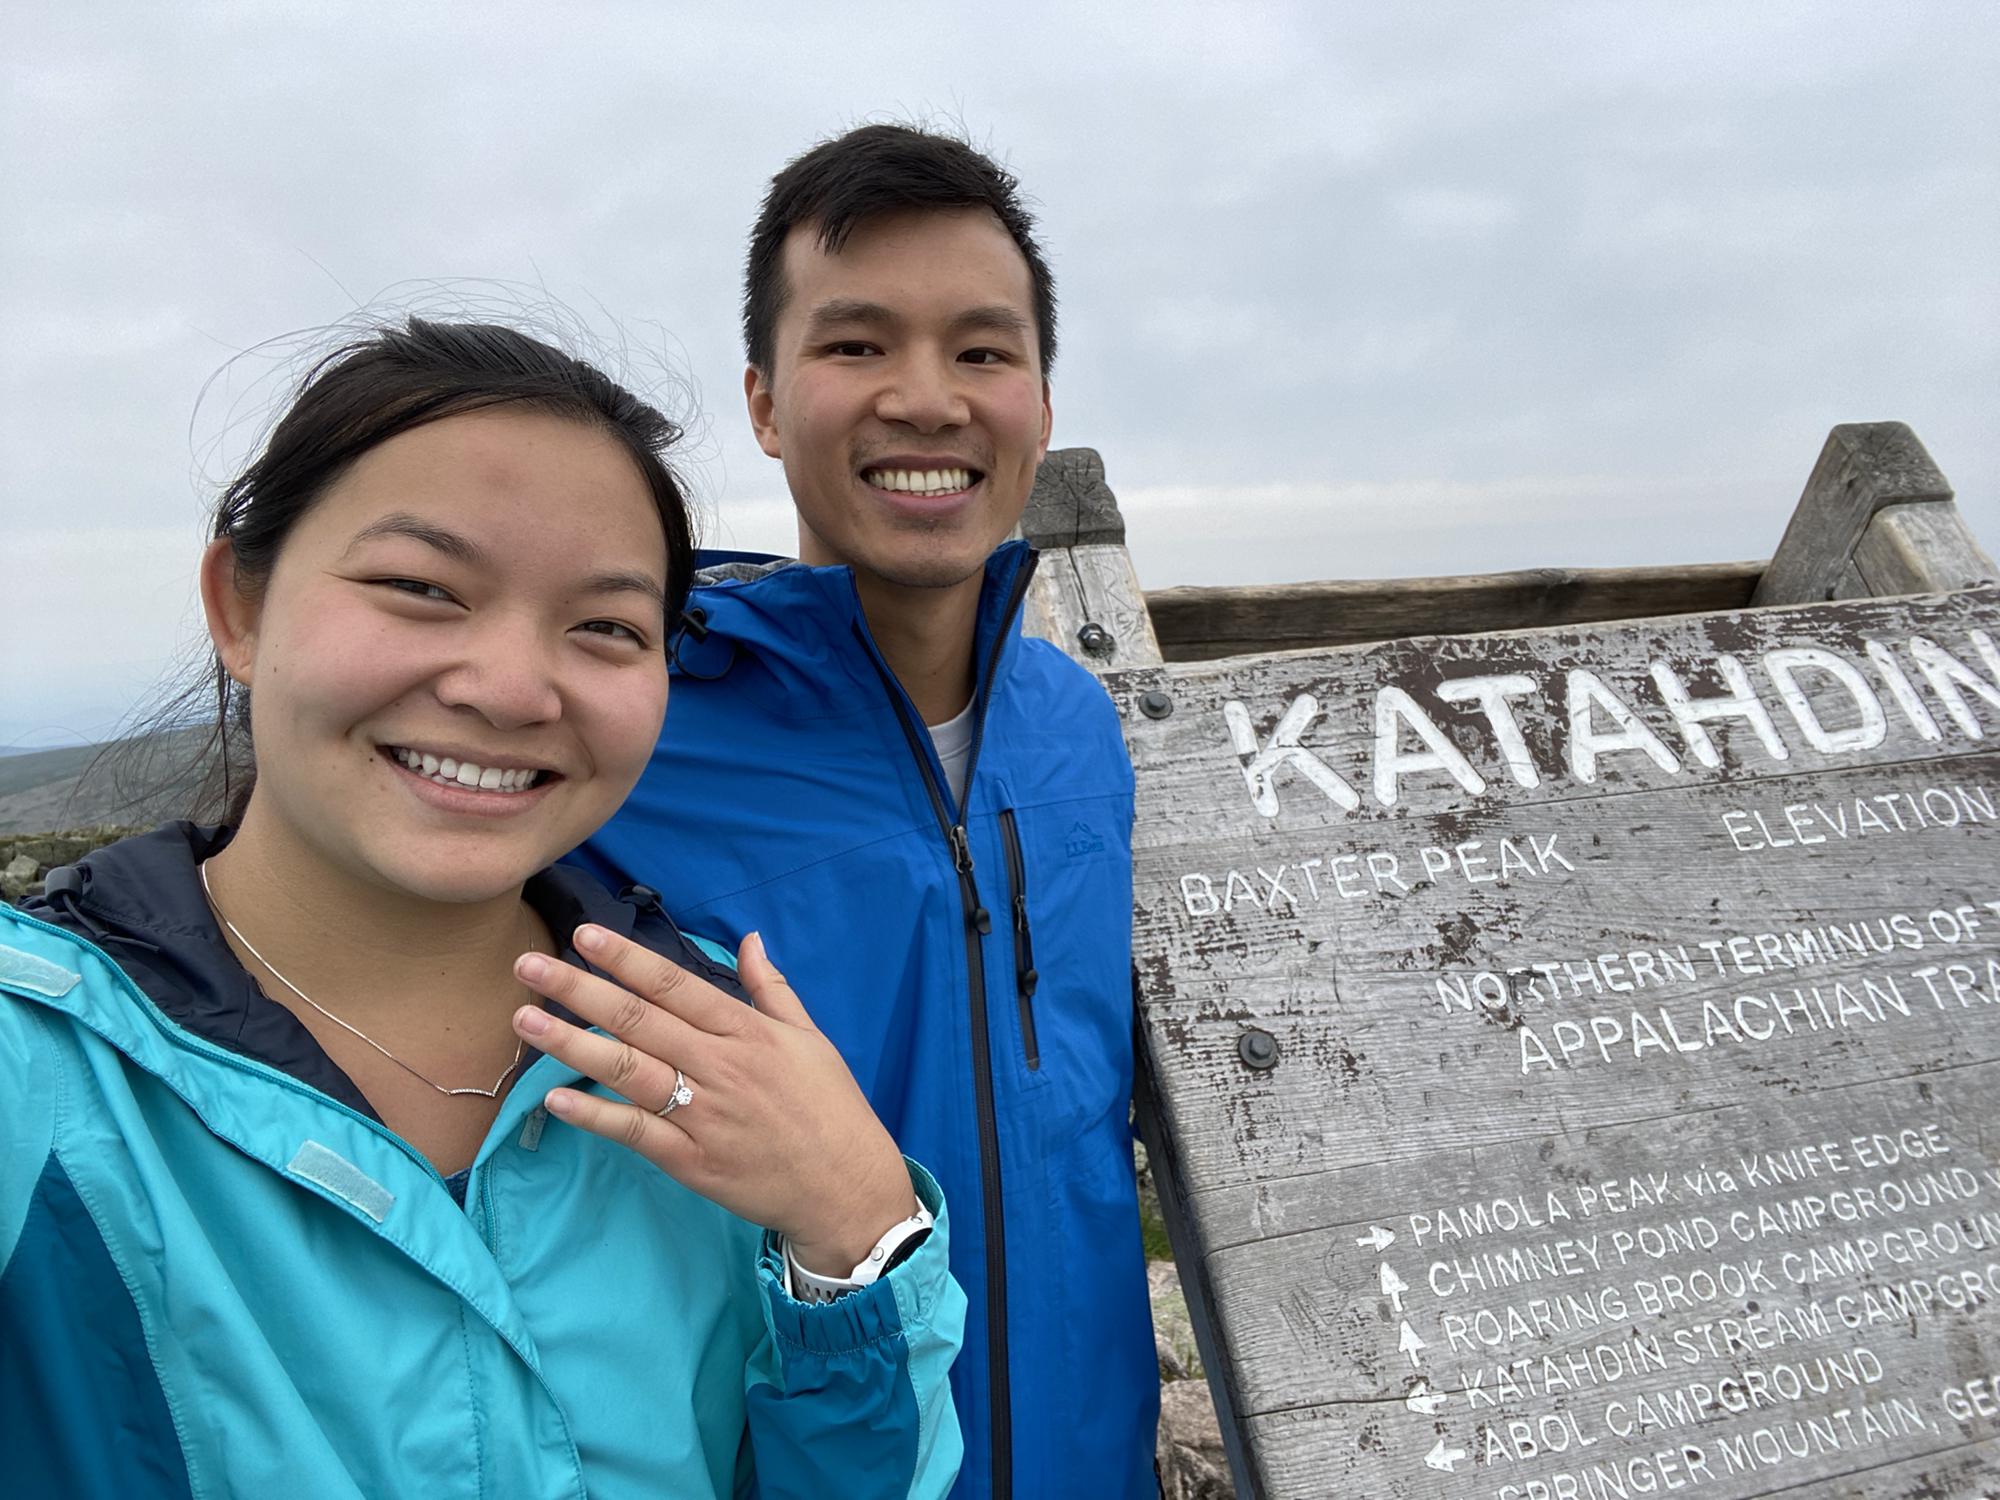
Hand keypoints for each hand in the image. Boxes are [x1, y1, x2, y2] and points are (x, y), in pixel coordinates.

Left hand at [511, 925, 914, 1275]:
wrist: (846, 1189)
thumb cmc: (830, 1109)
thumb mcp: (811, 1039)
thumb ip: (773, 990)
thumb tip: (750, 939)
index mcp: (747, 1033)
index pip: (676, 986)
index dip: (628, 959)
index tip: (584, 936)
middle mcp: (719, 1067)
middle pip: (639, 1020)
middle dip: (579, 989)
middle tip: (529, 965)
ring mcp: (702, 1115)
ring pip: (627, 1070)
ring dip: (571, 1043)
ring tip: (526, 1020)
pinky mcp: (691, 1160)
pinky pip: (634, 1132)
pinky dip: (594, 1114)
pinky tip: (554, 1098)